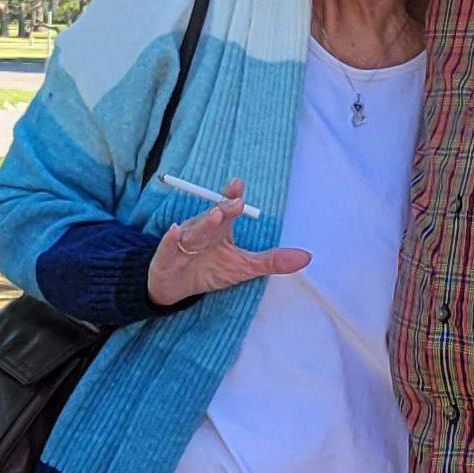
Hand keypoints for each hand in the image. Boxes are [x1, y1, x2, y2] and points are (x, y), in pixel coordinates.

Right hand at [147, 184, 310, 304]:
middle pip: (213, 216)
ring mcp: (183, 242)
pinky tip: (177, 231)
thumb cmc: (210, 270)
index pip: (227, 207)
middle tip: (236, 202)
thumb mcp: (244, 267)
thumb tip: (307, 256)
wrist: (175, 288)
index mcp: (220, 228)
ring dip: (204, 222)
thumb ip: (273, 261)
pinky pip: (169, 246)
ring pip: (194, 230)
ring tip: (215, 215)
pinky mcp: (167, 256)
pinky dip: (172, 239)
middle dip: (224, 208)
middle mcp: (202, 230)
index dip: (231, 195)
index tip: (239, 184)